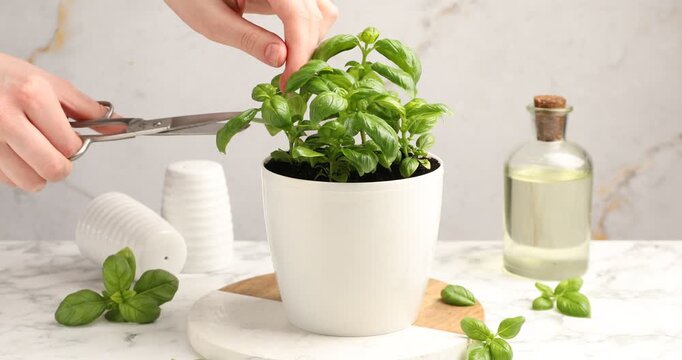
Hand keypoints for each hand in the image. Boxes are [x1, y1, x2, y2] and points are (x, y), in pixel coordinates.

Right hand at [0, 53, 107, 191]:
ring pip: (30, 182)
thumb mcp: (49, 84)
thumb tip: (117, 126)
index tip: (69, 139)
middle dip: (60, 165)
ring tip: (29, 150)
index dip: (75, 146)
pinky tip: (9, 150)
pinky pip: (7, 181)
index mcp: (31, 96)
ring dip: (36, 172)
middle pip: (53, 169)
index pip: (70, 146)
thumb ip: (86, 109)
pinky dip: (14, 172)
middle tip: (53, 151)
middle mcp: (5, 117)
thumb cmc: (7, 78)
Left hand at [164, 0, 337, 89]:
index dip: (299, 49)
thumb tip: (280, 59)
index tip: (291, 79)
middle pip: (314, 14)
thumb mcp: (213, 19)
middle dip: (306, 51)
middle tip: (290, 81)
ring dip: (312, 42)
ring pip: (322, 12)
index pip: (297, 14)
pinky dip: (309, 33)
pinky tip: (294, 51)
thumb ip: (248, 38)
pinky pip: (315, 10)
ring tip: (292, 67)